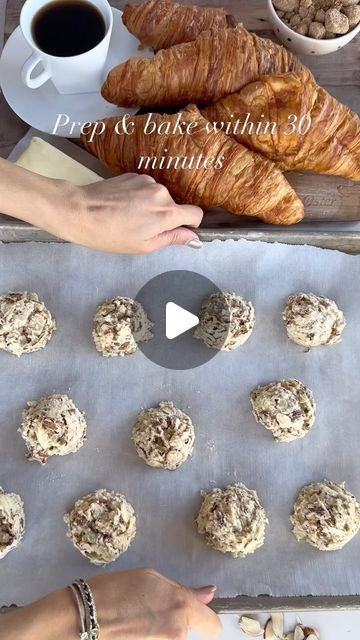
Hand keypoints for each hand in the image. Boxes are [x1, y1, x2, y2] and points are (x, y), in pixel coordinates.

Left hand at [0, 159, 202, 254]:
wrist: (80, 211)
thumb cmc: (109, 235)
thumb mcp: (144, 246)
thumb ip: (172, 239)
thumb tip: (193, 237)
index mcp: (167, 214)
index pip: (195, 214)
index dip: (189, 225)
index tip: (176, 232)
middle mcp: (161, 193)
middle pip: (175, 206)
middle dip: (164, 218)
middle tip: (141, 229)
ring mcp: (147, 181)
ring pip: (159, 197)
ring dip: (150, 207)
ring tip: (128, 217)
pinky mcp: (134, 175)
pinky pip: (145, 189)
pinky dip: (139, 197)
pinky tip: (122, 206)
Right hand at [1, 568, 221, 639]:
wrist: (85, 616)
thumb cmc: (117, 589)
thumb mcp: (151, 578)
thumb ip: (183, 589)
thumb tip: (208, 594)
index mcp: (181, 608)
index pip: (213, 625)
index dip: (206, 616)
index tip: (196, 610)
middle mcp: (178, 632)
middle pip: (194, 632)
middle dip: (185, 623)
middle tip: (160, 611)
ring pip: (177, 636)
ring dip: (168, 627)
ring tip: (144, 617)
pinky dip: (156, 635)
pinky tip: (138, 626)